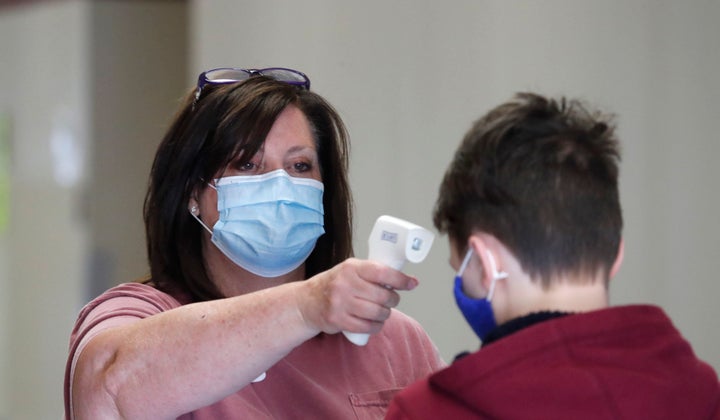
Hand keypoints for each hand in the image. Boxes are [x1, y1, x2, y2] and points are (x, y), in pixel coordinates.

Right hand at [298, 258, 418, 334]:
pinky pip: (367, 327)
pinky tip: (374, 323)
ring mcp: (340, 303)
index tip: (411, 283)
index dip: (400, 279)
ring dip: (385, 315)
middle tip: (391, 300)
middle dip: (393, 300)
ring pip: (377, 312)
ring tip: (382, 312)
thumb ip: (373, 273)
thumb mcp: (350, 271)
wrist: (307, 302)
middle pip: (382, 295)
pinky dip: (375, 327)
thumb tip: (407, 280)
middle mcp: (345, 284)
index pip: (382, 271)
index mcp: (351, 268)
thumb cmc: (334, 285)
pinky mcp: (338, 320)